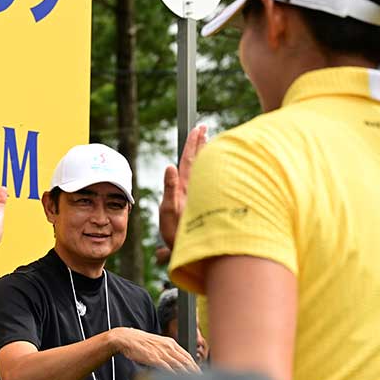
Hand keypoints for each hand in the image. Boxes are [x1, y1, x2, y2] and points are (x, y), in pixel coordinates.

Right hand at [109, 327, 199, 372]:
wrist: (127, 338)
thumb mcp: (158, 345)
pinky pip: (167, 367)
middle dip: (195, 372)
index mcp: (170, 343)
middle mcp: (168, 347)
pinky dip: (174, 374)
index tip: (200, 374)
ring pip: (179, 365)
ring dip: (187, 374)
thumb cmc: (141, 343)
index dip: (195, 366)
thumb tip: (175, 363)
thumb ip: (167, 352)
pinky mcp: (154, 358)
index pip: (187, 356)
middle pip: (186, 361)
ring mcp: (162, 352)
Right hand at [159, 125, 206, 248]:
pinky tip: (210, 168)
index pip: (189, 160)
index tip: (197, 128)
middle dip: (201, 143)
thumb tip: (170, 166)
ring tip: (208, 141)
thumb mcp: (168, 211)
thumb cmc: (178, 234)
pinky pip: (208, 180)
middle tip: (204, 128)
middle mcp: (195, 189)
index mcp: (184, 188)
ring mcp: (201, 195)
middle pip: (199, 160)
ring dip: (206, 153)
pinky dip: (209, 169)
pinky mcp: (204, 203)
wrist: (191, 251)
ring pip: (205, 169)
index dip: (193, 143)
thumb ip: (169, 188)